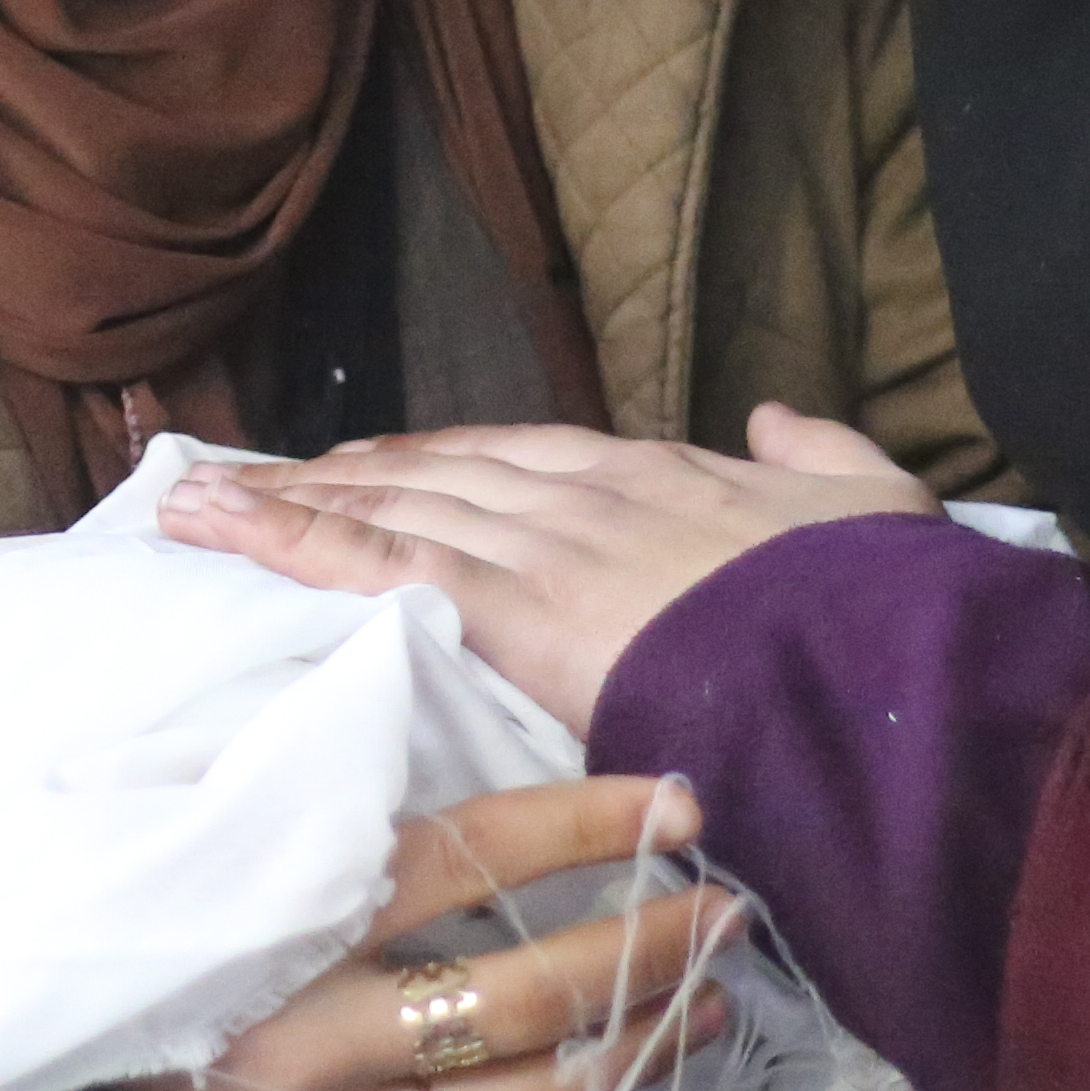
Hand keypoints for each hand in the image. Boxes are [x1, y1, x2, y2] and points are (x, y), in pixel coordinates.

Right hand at [104, 778, 736, 1090]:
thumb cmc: (122, 941)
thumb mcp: (188, 844)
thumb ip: (304, 797)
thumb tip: (416, 695)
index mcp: (280, 917)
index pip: (466, 858)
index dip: (583, 823)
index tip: (675, 798)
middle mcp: (310, 1034)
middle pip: (523, 993)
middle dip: (644, 946)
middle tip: (725, 908)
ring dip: (637, 1053)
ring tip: (708, 1007)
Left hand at [158, 407, 934, 725]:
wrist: (889, 668)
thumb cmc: (891, 616)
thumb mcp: (881, 513)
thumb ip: (821, 460)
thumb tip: (777, 422)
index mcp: (665, 479)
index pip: (524, 458)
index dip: (446, 461)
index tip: (386, 463)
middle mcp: (587, 495)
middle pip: (438, 474)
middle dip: (344, 476)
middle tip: (258, 477)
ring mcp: (544, 544)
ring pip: (388, 507)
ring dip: (287, 500)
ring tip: (198, 501)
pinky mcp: (510, 608)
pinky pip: (374, 562)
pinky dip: (286, 538)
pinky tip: (218, 528)